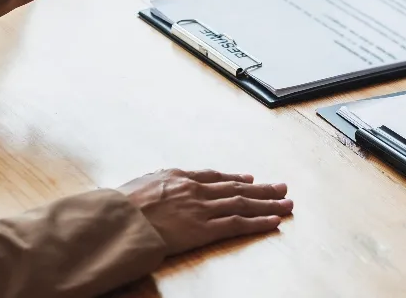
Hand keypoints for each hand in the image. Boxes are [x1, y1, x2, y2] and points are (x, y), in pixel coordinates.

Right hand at [118, 168, 292, 255]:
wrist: (118, 218)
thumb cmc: (120, 205)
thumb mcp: (138, 185)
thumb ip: (155, 185)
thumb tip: (156, 186)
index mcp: (179, 176)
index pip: (214, 176)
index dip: (234, 178)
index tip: (249, 179)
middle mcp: (196, 189)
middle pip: (236, 188)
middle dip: (262, 189)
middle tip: (282, 187)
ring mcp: (202, 208)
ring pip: (242, 204)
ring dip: (268, 204)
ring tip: (287, 203)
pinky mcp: (203, 229)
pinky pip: (237, 224)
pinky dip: (257, 222)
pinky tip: (274, 221)